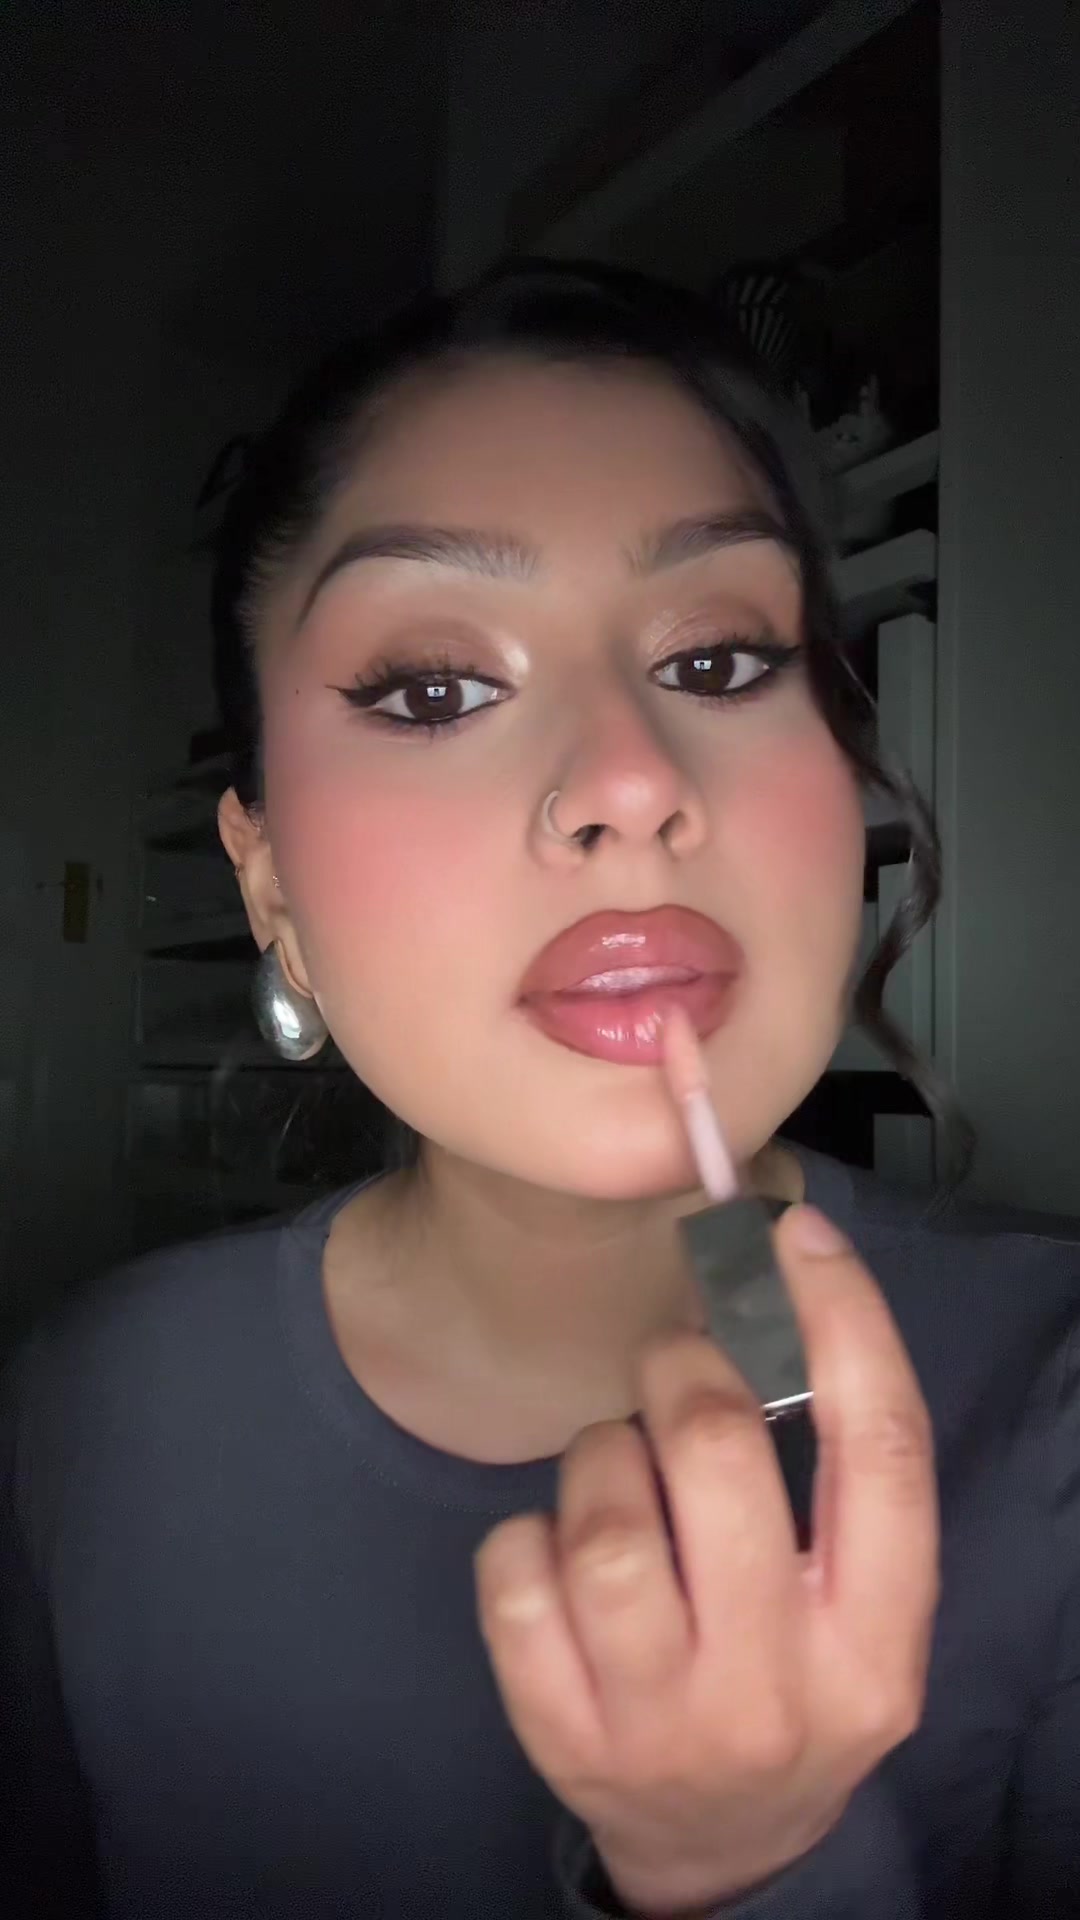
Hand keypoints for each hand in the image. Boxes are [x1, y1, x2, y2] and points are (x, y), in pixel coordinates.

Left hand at [474, 1205, 938, 1917]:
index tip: (796, 1236)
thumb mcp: (856, 1609)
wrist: (720, 1850)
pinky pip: (513, 1573)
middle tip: (672, 1365)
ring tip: (613, 1476)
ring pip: (605, 1518)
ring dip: (599, 1459)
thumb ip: (835, 1485)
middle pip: (720, 1456)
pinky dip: (522, 1535)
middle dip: (681, 1372)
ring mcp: (663, 1722)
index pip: (881, 1451)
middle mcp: (779, 1690)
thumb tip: (767, 1295)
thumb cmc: (792, 1684)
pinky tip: (553, 1555)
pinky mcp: (562, 1735)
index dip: (844, 1322)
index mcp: (877, 1644)